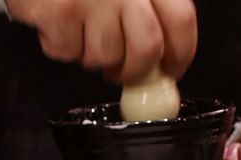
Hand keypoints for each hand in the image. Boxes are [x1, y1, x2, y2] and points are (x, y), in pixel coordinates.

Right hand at [5, 0, 196, 81]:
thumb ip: (149, 8)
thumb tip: (162, 57)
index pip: (180, 21)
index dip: (180, 53)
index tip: (171, 69)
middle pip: (146, 48)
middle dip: (134, 70)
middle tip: (122, 71)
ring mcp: (91, 0)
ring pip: (105, 57)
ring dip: (92, 56)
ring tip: (82, 32)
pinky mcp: (60, 13)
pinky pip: (68, 52)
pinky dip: (61, 46)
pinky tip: (60, 23)